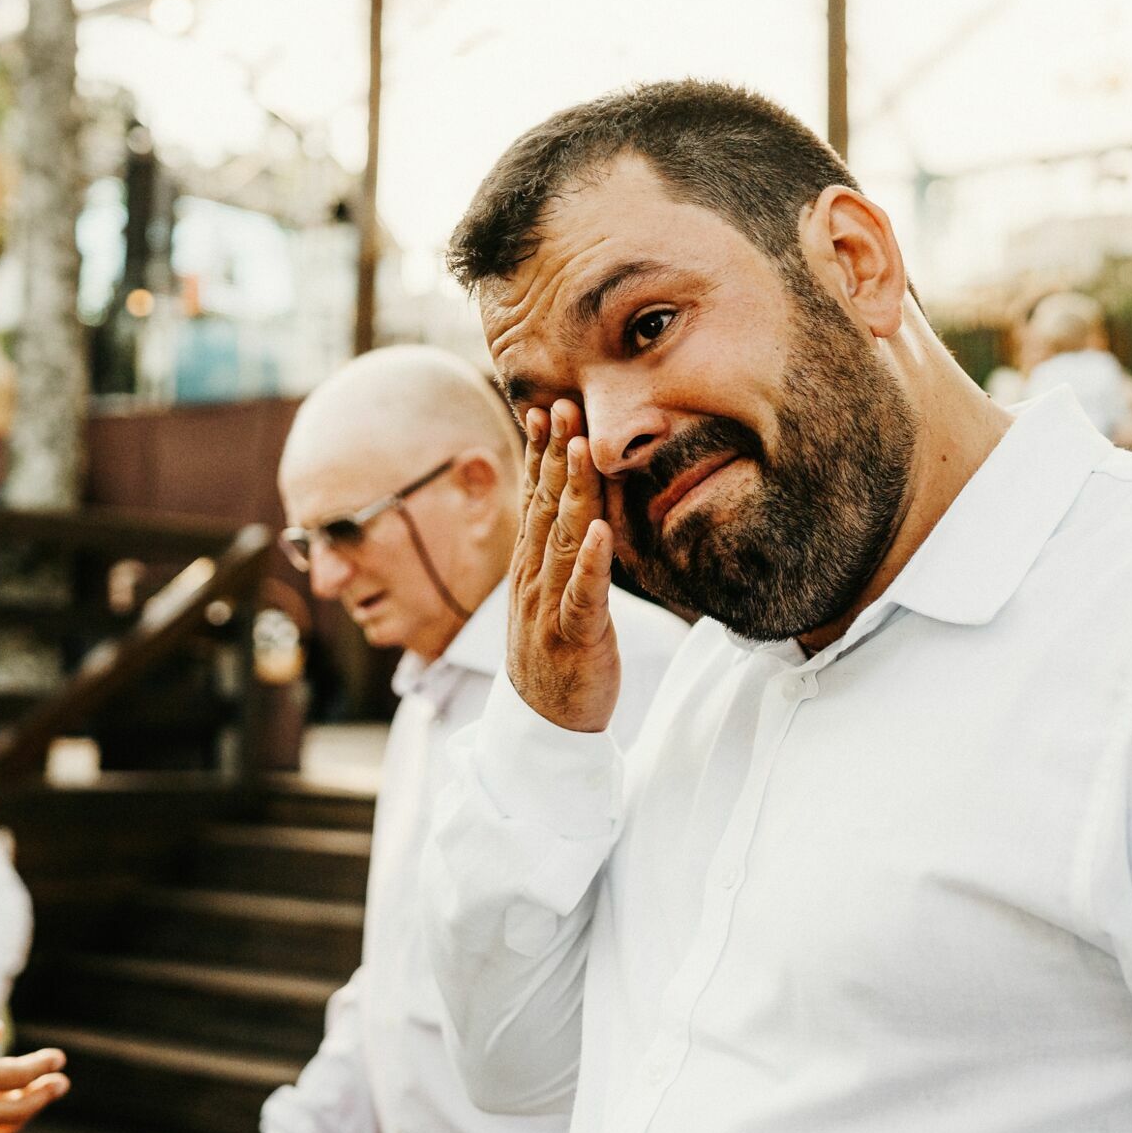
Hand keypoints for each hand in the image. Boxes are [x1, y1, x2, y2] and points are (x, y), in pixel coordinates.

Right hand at [506, 399, 623, 732]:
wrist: (543, 727)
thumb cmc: (557, 655)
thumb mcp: (556, 595)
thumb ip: (566, 551)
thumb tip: (585, 504)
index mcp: (531, 566)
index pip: (535, 499)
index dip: (538, 454)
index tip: (544, 408)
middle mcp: (534, 578)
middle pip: (545, 506)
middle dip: (553, 455)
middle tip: (561, 405)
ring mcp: (550, 606)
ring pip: (563, 539)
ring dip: (571, 492)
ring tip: (579, 449)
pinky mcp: (574, 636)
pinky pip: (584, 595)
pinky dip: (592, 563)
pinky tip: (600, 534)